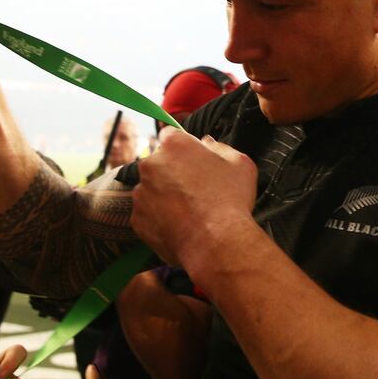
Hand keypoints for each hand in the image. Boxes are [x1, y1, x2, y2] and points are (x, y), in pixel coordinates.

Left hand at [132, 128, 257, 267]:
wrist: (216, 243)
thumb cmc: (231, 200)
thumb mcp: (240, 163)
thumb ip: (220, 147)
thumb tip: (207, 143)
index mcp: (175, 145)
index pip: (170, 135)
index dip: (182, 148)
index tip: (191, 160)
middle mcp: (151, 165)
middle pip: (158, 163)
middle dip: (172, 173)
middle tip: (193, 190)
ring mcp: (141, 193)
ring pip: (151, 189)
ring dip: (164, 196)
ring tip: (188, 212)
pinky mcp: (137, 219)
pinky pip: (147, 214)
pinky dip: (159, 219)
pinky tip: (180, 226)